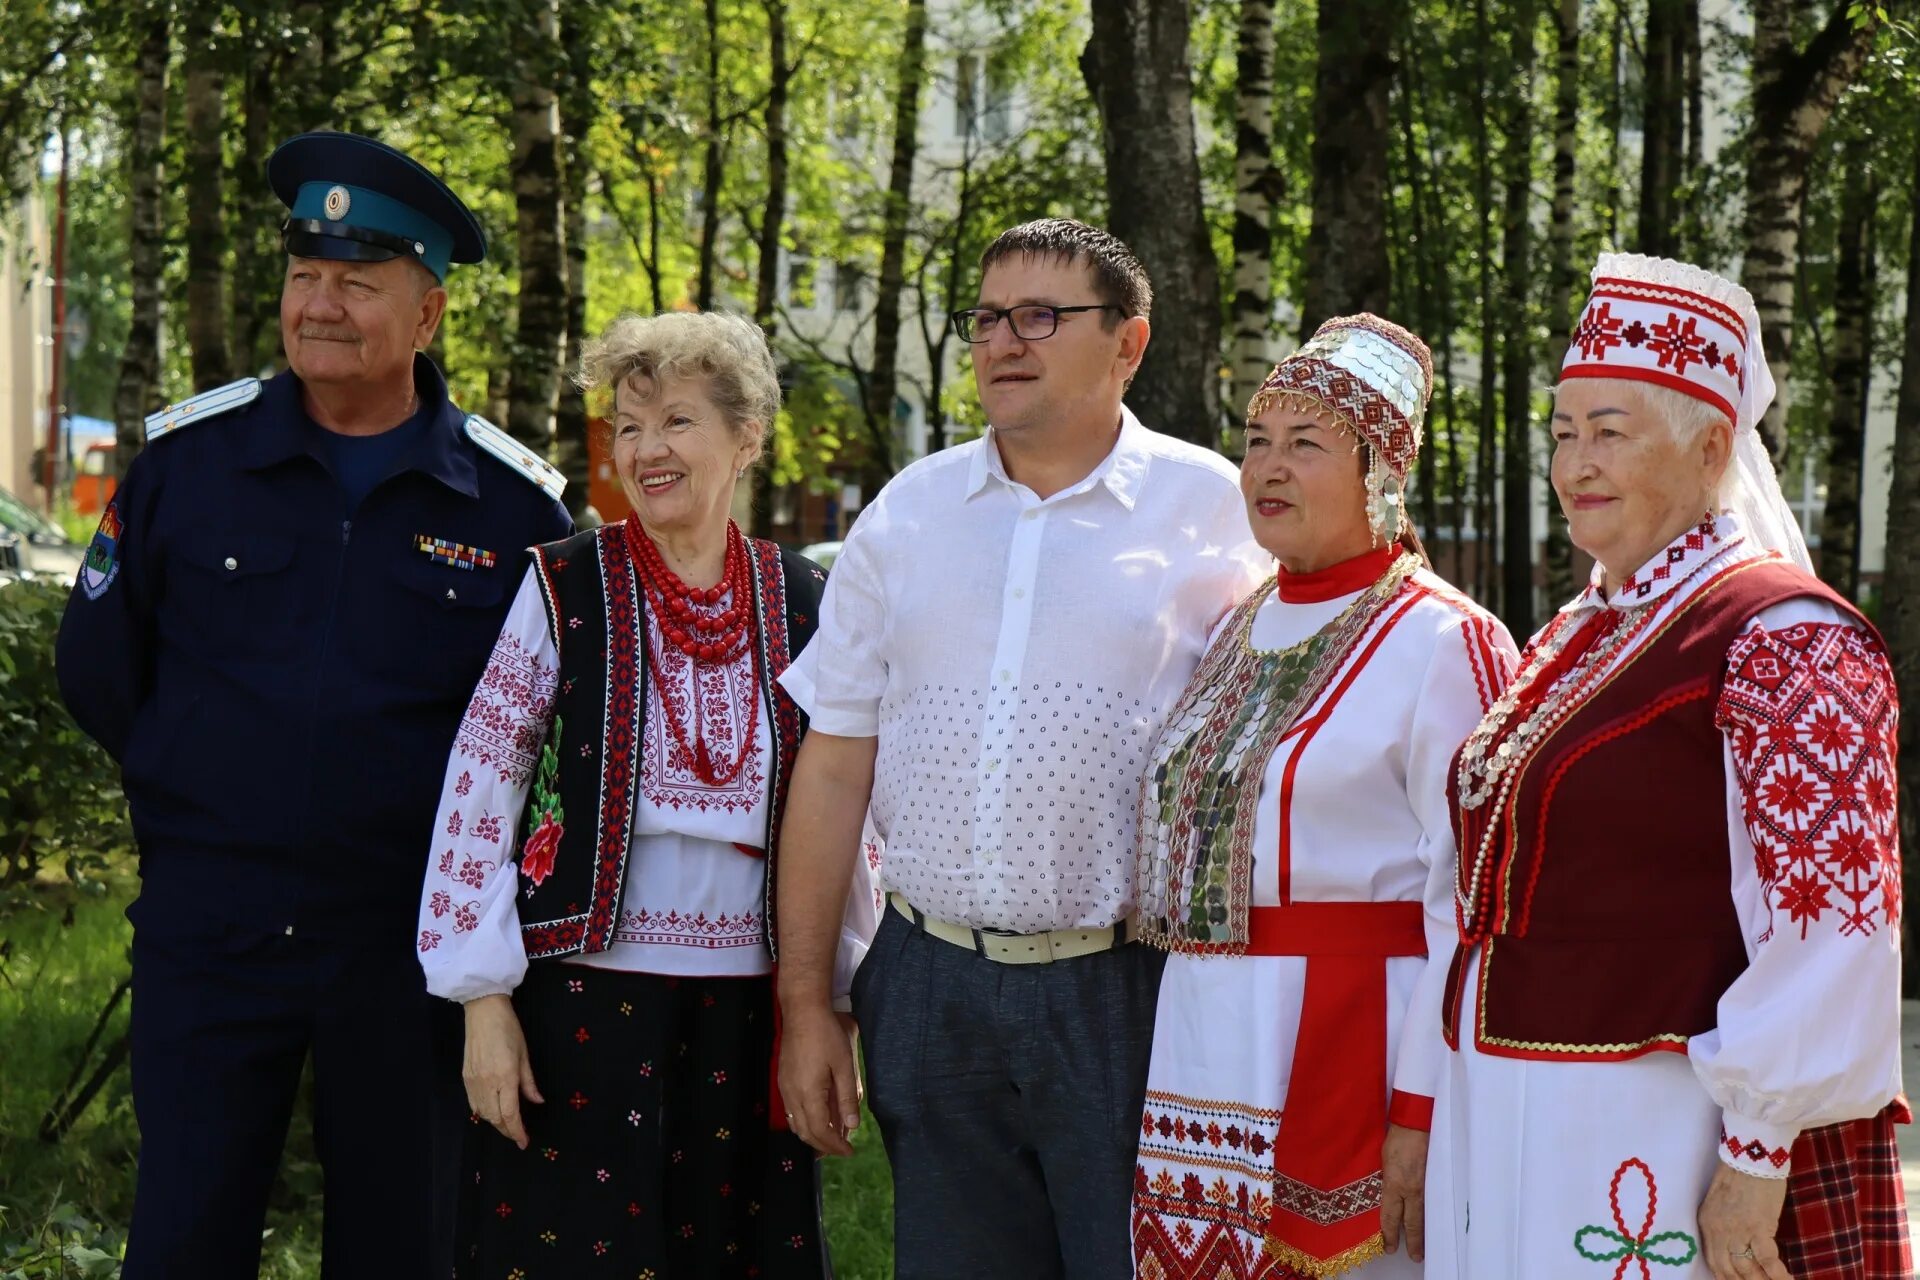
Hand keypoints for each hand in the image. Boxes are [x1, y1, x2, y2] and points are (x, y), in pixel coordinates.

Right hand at [462, 993, 543, 1149]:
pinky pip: (473, 1103)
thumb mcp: (525, 1054)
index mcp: (505, 1077)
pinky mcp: (465, 1077)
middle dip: (507, 1131)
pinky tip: (492, 1112)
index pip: (510, 1114)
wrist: (483, 1012)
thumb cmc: (509, 1029)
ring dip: (495, 1123)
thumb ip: (529, 1082)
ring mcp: (473, 1081)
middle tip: (518, 1136)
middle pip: (495, 1117)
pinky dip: (483, 1113)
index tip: (524, 1142)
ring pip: (483, 1113)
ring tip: (507, 1126)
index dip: (517, 1131)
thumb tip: (537, 1101)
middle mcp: (487, 1083)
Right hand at [778, 1003, 861, 1156]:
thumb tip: (852, 1126)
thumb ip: (847, 1097)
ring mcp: (784, 1087)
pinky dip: (805, 1121)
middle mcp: (791, 1095)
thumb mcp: (843, 1065)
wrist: (802, 1010)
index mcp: (808, 1094)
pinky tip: (819, 1116)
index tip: (850, 1152)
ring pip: (796, 1123)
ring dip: (813, 1134)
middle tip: (842, 1149)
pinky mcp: (783, 1079)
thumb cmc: (826, 1034)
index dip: (834, 1146)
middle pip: (805, 1132)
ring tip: (832, 1137)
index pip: (820, 1132)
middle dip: (823, 1145)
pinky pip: (791, 1110)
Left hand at [1379, 1122, 1427, 1261]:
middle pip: (1411, 1222)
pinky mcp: (1435, 1181)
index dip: (1389, 1234)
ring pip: (1424, 1216)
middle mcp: (1411, 1190)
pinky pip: (1431, 1204)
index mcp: (1394, 1184)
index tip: (1389, 1247)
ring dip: (1423, 1233)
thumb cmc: (1396, 1140)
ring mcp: (1425, 1187)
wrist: (1416, 1125)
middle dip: (1412, 1242)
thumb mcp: (1382, 1163)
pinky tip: (1432, 1224)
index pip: (1390, 1216)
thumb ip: (1385, 1182)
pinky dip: (1430, 1217)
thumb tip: (1384, 1196)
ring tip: (1424, 1248)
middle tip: (1413, 1257)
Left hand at [1698, 1161, 1791, 1279]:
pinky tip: (1788, 1279)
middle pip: (1727, 1270)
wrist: (1750, 1155)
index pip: (1713, 1261)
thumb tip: (1734, 1245)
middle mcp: (1717, 1230)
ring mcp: (1736, 1231)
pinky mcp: (1757, 1228)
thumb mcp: (1719, 1202)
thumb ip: (1723, 1224)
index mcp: (1707, 1223)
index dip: (1726, 1278)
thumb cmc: (1739, 1174)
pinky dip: (1777, 1274)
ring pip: (1746, 1270)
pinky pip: (1766, 1260)